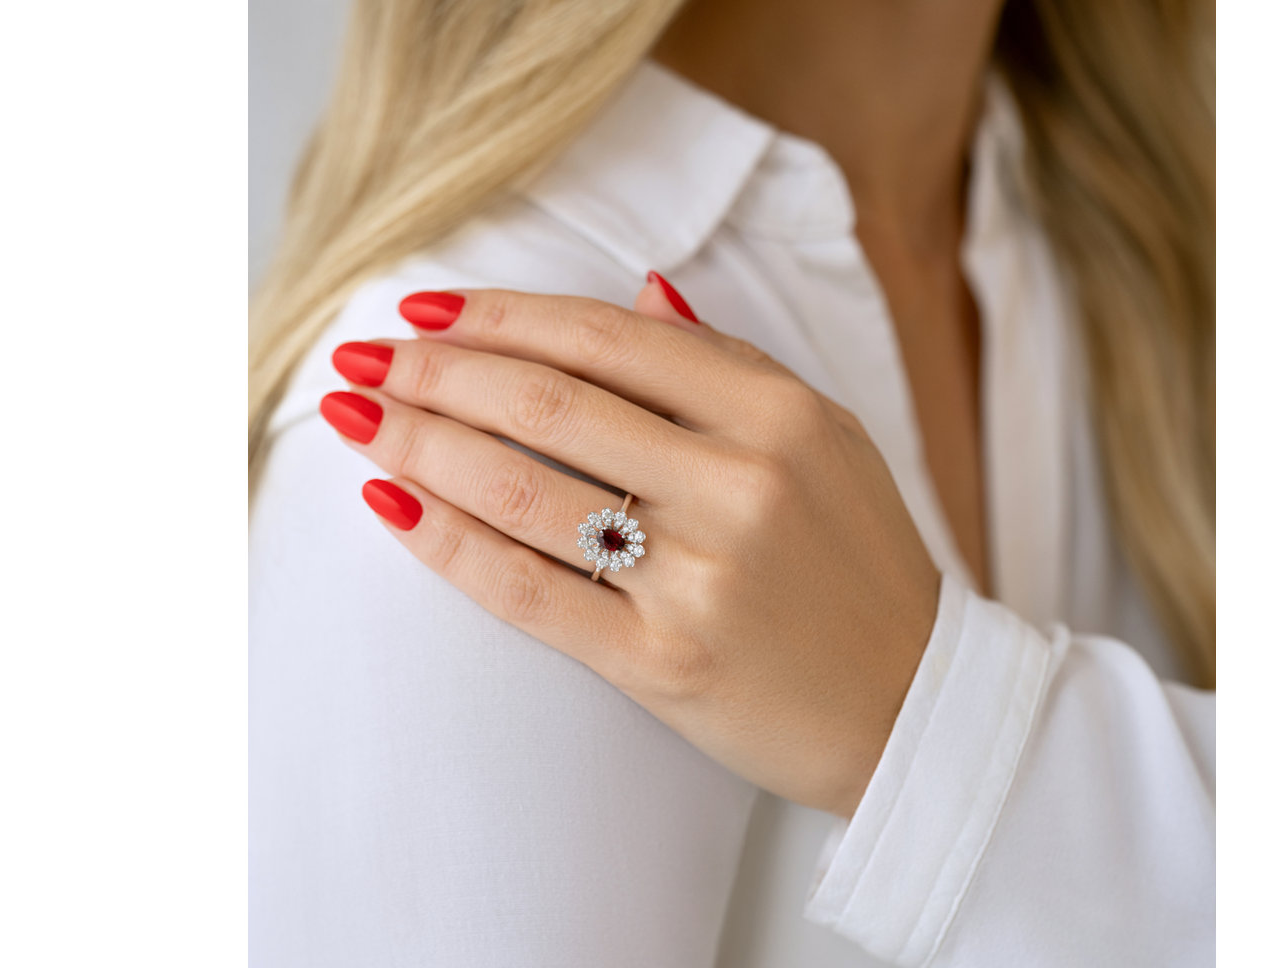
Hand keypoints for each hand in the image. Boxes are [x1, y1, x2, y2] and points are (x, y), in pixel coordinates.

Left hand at [318, 275, 939, 815]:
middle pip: (547, 404)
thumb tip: (639, 293)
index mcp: (777, 414)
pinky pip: (525, 590)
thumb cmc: (860, 565)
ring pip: (522, 491)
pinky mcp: (662, 660)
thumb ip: (729, 365)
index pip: (605, 339)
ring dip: (419, 446)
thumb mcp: (826, 439)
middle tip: (363, 363)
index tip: (425, 311)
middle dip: (435, 375)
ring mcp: (698, 576)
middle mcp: (739, 484)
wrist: (912, 706)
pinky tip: (391, 507)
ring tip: (358, 423)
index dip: (501, 317)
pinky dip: (446, 543)